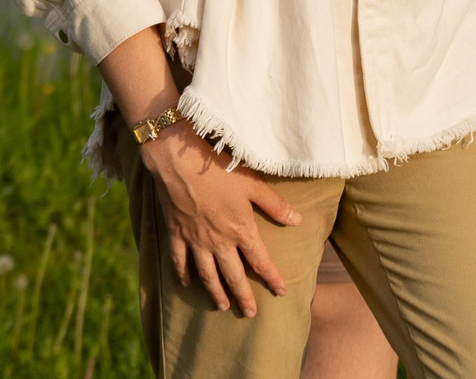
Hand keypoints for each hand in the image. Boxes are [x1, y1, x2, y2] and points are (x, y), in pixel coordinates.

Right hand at [139, 125, 298, 314]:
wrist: (180, 162)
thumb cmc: (219, 170)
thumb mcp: (253, 184)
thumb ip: (275, 205)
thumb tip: (298, 220)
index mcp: (241, 230)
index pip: (260, 261)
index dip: (272, 278)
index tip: (281, 292)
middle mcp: (219, 242)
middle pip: (233, 275)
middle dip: (244, 296)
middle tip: (250, 313)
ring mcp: (196, 240)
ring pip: (207, 275)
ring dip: (216, 292)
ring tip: (223, 306)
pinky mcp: (177, 234)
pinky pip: (179, 261)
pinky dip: (182, 274)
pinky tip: (185, 284)